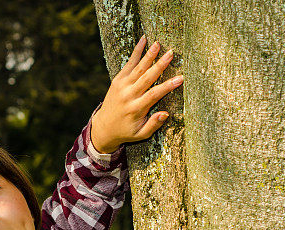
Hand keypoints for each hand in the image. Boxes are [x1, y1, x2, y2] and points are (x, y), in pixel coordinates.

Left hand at [90, 35, 182, 153]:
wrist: (104, 127)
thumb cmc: (126, 131)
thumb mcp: (141, 134)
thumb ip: (153, 124)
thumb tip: (166, 114)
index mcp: (135, 109)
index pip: (154, 95)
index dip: (167, 86)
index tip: (180, 78)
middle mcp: (128, 96)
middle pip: (146, 78)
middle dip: (159, 65)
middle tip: (171, 53)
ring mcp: (121, 86)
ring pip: (138, 68)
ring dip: (149, 55)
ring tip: (158, 43)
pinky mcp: (117, 80)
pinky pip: (128, 64)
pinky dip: (136, 52)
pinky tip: (144, 40)